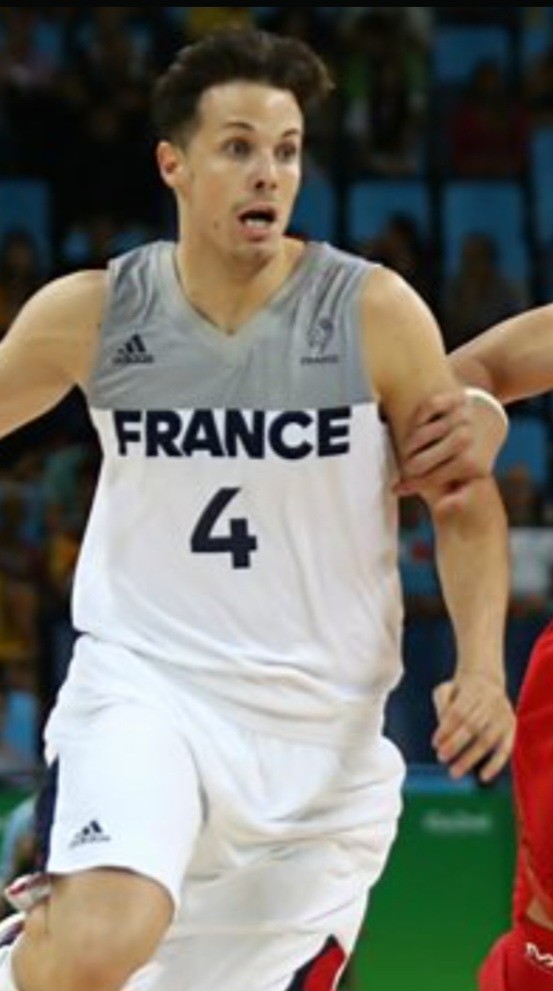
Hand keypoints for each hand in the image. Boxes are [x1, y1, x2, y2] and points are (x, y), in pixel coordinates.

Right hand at [395, 389, 506, 508]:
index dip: (412, 485)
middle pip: (420, 460)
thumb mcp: (471, 475)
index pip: (431, 478)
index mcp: (472, 464)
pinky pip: (428, 408)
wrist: (489, 416)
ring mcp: (463, 417)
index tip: (398, 488)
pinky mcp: (457, 397)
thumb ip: (460, 495)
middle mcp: (468, 439)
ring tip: (409, 448)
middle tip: (405, 466)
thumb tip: (444, 507)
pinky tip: (419, 425)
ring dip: (411, 443)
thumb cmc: (472, 451)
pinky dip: (420, 417)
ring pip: (421, 434)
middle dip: (409, 466)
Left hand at [432, 673, 514, 782]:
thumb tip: (442, 726)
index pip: (458, 712)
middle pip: (472, 726)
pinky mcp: (511, 727)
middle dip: (455, 744)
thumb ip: (442, 704)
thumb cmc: (461, 691)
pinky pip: (506, 749)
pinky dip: (496, 764)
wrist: (486, 680)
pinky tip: (483, 776)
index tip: (435, 744)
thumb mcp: (446, 689)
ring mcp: (503, 715)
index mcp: (473, 690)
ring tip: (454, 772)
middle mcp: (491, 702)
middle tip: (441, 758)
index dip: (446, 729)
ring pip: (487, 739)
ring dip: (470, 757)